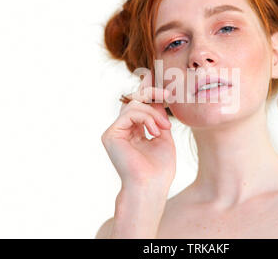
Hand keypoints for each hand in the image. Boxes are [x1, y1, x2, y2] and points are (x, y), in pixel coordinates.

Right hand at [101, 74, 175, 191]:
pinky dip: (146, 118)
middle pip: (133, 100)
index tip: (166, 92)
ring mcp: (115, 132)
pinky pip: (130, 113)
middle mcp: (122, 130)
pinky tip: (155, 131)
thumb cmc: (160, 168)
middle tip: (167, 96)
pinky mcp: (111, 134)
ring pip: (133, 105)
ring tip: (164, 127)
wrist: (151, 186)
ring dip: (152, 113)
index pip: (139, 106)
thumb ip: (158, 119)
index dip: (149, 94)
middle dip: (151, 94)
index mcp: (133, 132)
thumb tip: (157, 100)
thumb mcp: (164, 138)